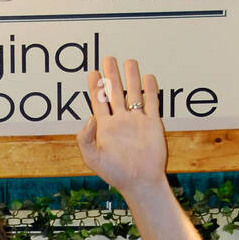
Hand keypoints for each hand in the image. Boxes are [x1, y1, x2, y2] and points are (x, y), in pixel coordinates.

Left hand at [77, 57, 167, 198]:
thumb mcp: (93, 158)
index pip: (98, 101)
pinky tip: (147, 77)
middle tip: (108, 58)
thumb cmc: (115, 173)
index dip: (95, 87)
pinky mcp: (152, 123)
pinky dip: (150, 89)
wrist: (141, 181)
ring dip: (131, 77)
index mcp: (105, 127)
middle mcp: (120, 121)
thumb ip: (86, 138)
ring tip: (129, 61)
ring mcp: (137, 121)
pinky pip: (151, 102)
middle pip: (115, 92)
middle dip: (111, 75)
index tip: (92, 73)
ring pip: (133, 93)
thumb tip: (90, 116)